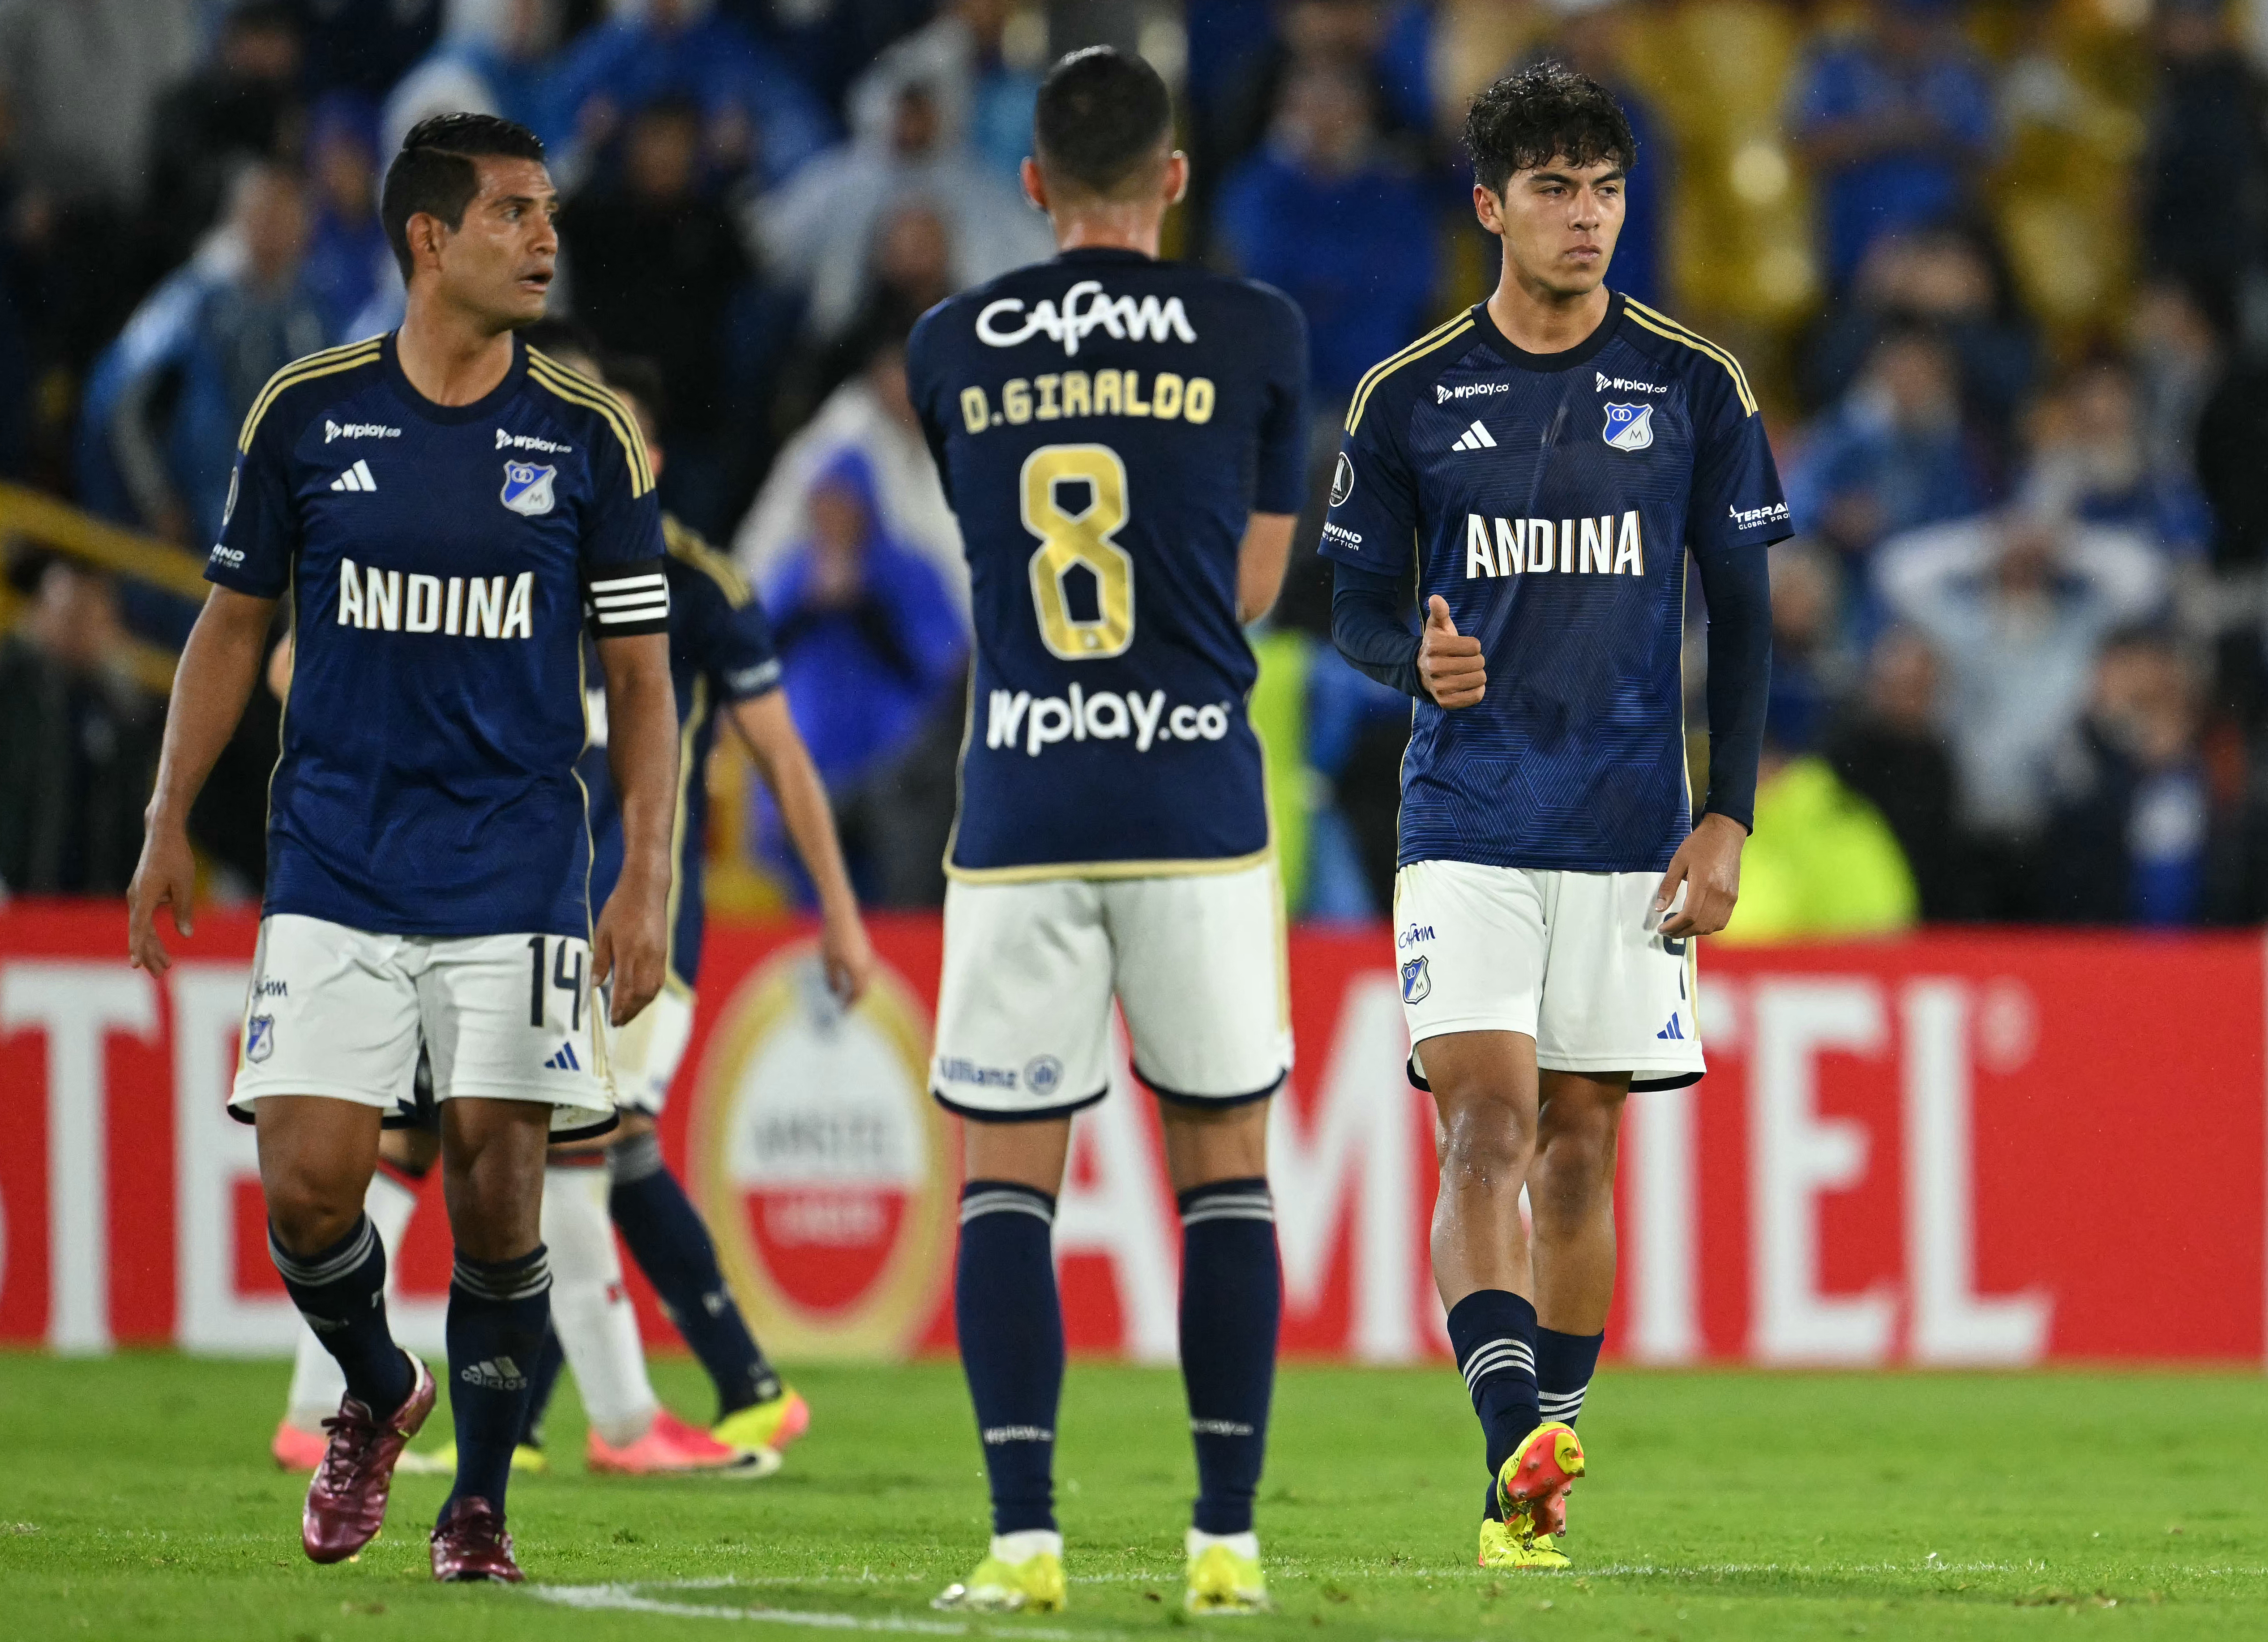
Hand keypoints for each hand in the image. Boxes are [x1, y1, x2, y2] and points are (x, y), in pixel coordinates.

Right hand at [127, 820, 196, 972]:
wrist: (163, 835)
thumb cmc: (176, 857)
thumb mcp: (184, 884)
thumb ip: (183, 910)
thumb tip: (186, 934)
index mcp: (144, 896)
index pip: (140, 928)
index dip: (139, 947)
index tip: (135, 965)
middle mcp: (136, 898)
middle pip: (141, 933)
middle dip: (150, 954)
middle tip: (160, 974)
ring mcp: (137, 896)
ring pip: (142, 928)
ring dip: (152, 947)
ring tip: (164, 965)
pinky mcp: (143, 894)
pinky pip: (145, 919)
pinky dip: (151, 934)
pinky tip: (159, 945)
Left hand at [592, 870, 667, 1026]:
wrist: (647, 889)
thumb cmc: (620, 907)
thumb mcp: (602, 931)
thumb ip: (600, 960)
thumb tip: (595, 985)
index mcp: (629, 951)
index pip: (624, 988)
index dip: (619, 1007)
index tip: (612, 1019)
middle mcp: (646, 957)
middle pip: (641, 994)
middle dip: (630, 1011)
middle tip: (619, 1023)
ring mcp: (658, 956)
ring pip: (652, 989)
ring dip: (641, 1006)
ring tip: (629, 1014)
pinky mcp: (663, 953)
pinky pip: (658, 980)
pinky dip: (650, 994)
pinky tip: (642, 998)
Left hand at [820, 908, 874, 1005]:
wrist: (841, 916)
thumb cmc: (832, 939)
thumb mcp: (828, 961)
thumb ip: (832, 979)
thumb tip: (835, 993)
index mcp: (858, 971)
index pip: (857, 994)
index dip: (850, 1004)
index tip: (842, 1011)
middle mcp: (867, 965)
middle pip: (865, 988)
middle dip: (855, 998)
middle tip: (845, 1004)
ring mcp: (869, 956)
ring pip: (866, 978)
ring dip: (858, 986)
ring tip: (846, 991)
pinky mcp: (866, 948)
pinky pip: (865, 968)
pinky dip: (859, 976)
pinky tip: (848, 974)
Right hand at [1418, 596, 1485, 708]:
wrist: (1422, 672)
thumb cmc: (1437, 646)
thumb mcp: (1437, 627)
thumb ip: (1440, 612)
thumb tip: (1435, 598)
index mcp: (1434, 647)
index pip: (1474, 646)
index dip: (1473, 646)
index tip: (1463, 648)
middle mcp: (1434, 668)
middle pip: (1478, 663)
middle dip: (1476, 661)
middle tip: (1465, 661)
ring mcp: (1439, 687)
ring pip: (1479, 680)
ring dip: (1477, 675)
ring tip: (1467, 673)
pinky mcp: (1446, 702)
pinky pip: (1476, 696)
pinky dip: (1478, 690)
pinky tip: (1469, 685)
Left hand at [1655, 812, 1746, 938]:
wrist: (1725, 834)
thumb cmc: (1700, 845)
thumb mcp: (1678, 861)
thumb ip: (1668, 886)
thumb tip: (1659, 908)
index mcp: (1704, 884)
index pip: (1689, 915)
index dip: (1674, 926)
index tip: (1661, 929)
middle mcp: (1720, 894)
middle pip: (1701, 924)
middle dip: (1681, 933)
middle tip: (1667, 931)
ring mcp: (1729, 897)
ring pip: (1713, 926)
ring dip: (1695, 932)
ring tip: (1680, 928)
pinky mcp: (1734, 897)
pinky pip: (1722, 920)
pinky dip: (1708, 926)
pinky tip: (1696, 922)